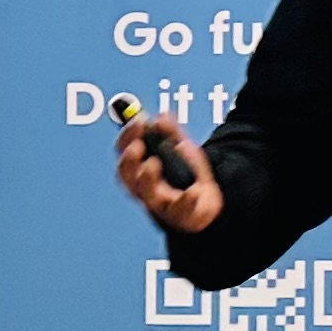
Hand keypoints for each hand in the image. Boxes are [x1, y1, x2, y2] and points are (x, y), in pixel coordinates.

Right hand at [116, 112, 223, 232]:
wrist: (207, 207)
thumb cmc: (187, 179)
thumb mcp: (182, 149)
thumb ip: (172, 133)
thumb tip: (161, 116)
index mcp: (141, 170)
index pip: (124, 152)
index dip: (127, 136)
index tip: (138, 122)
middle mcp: (145, 188)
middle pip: (126, 175)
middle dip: (129, 159)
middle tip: (138, 145)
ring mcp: (162, 203)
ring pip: (146, 194)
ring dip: (146, 177)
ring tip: (154, 163)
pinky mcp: (182, 214)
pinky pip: (181, 208)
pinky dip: (187, 199)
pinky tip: (193, 191)